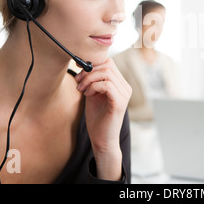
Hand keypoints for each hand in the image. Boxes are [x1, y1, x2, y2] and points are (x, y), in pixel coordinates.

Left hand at [75, 58, 131, 179]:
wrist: (101, 140)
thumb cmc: (97, 118)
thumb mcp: (93, 94)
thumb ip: (92, 80)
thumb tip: (83, 64)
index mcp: (120, 84)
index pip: (109, 63)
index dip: (92, 63)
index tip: (78, 70)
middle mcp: (125, 87)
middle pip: (108, 66)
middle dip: (89, 71)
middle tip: (78, 82)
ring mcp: (124, 94)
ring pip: (107, 73)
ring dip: (89, 79)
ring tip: (82, 90)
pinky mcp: (120, 102)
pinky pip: (107, 85)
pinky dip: (94, 87)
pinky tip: (88, 94)